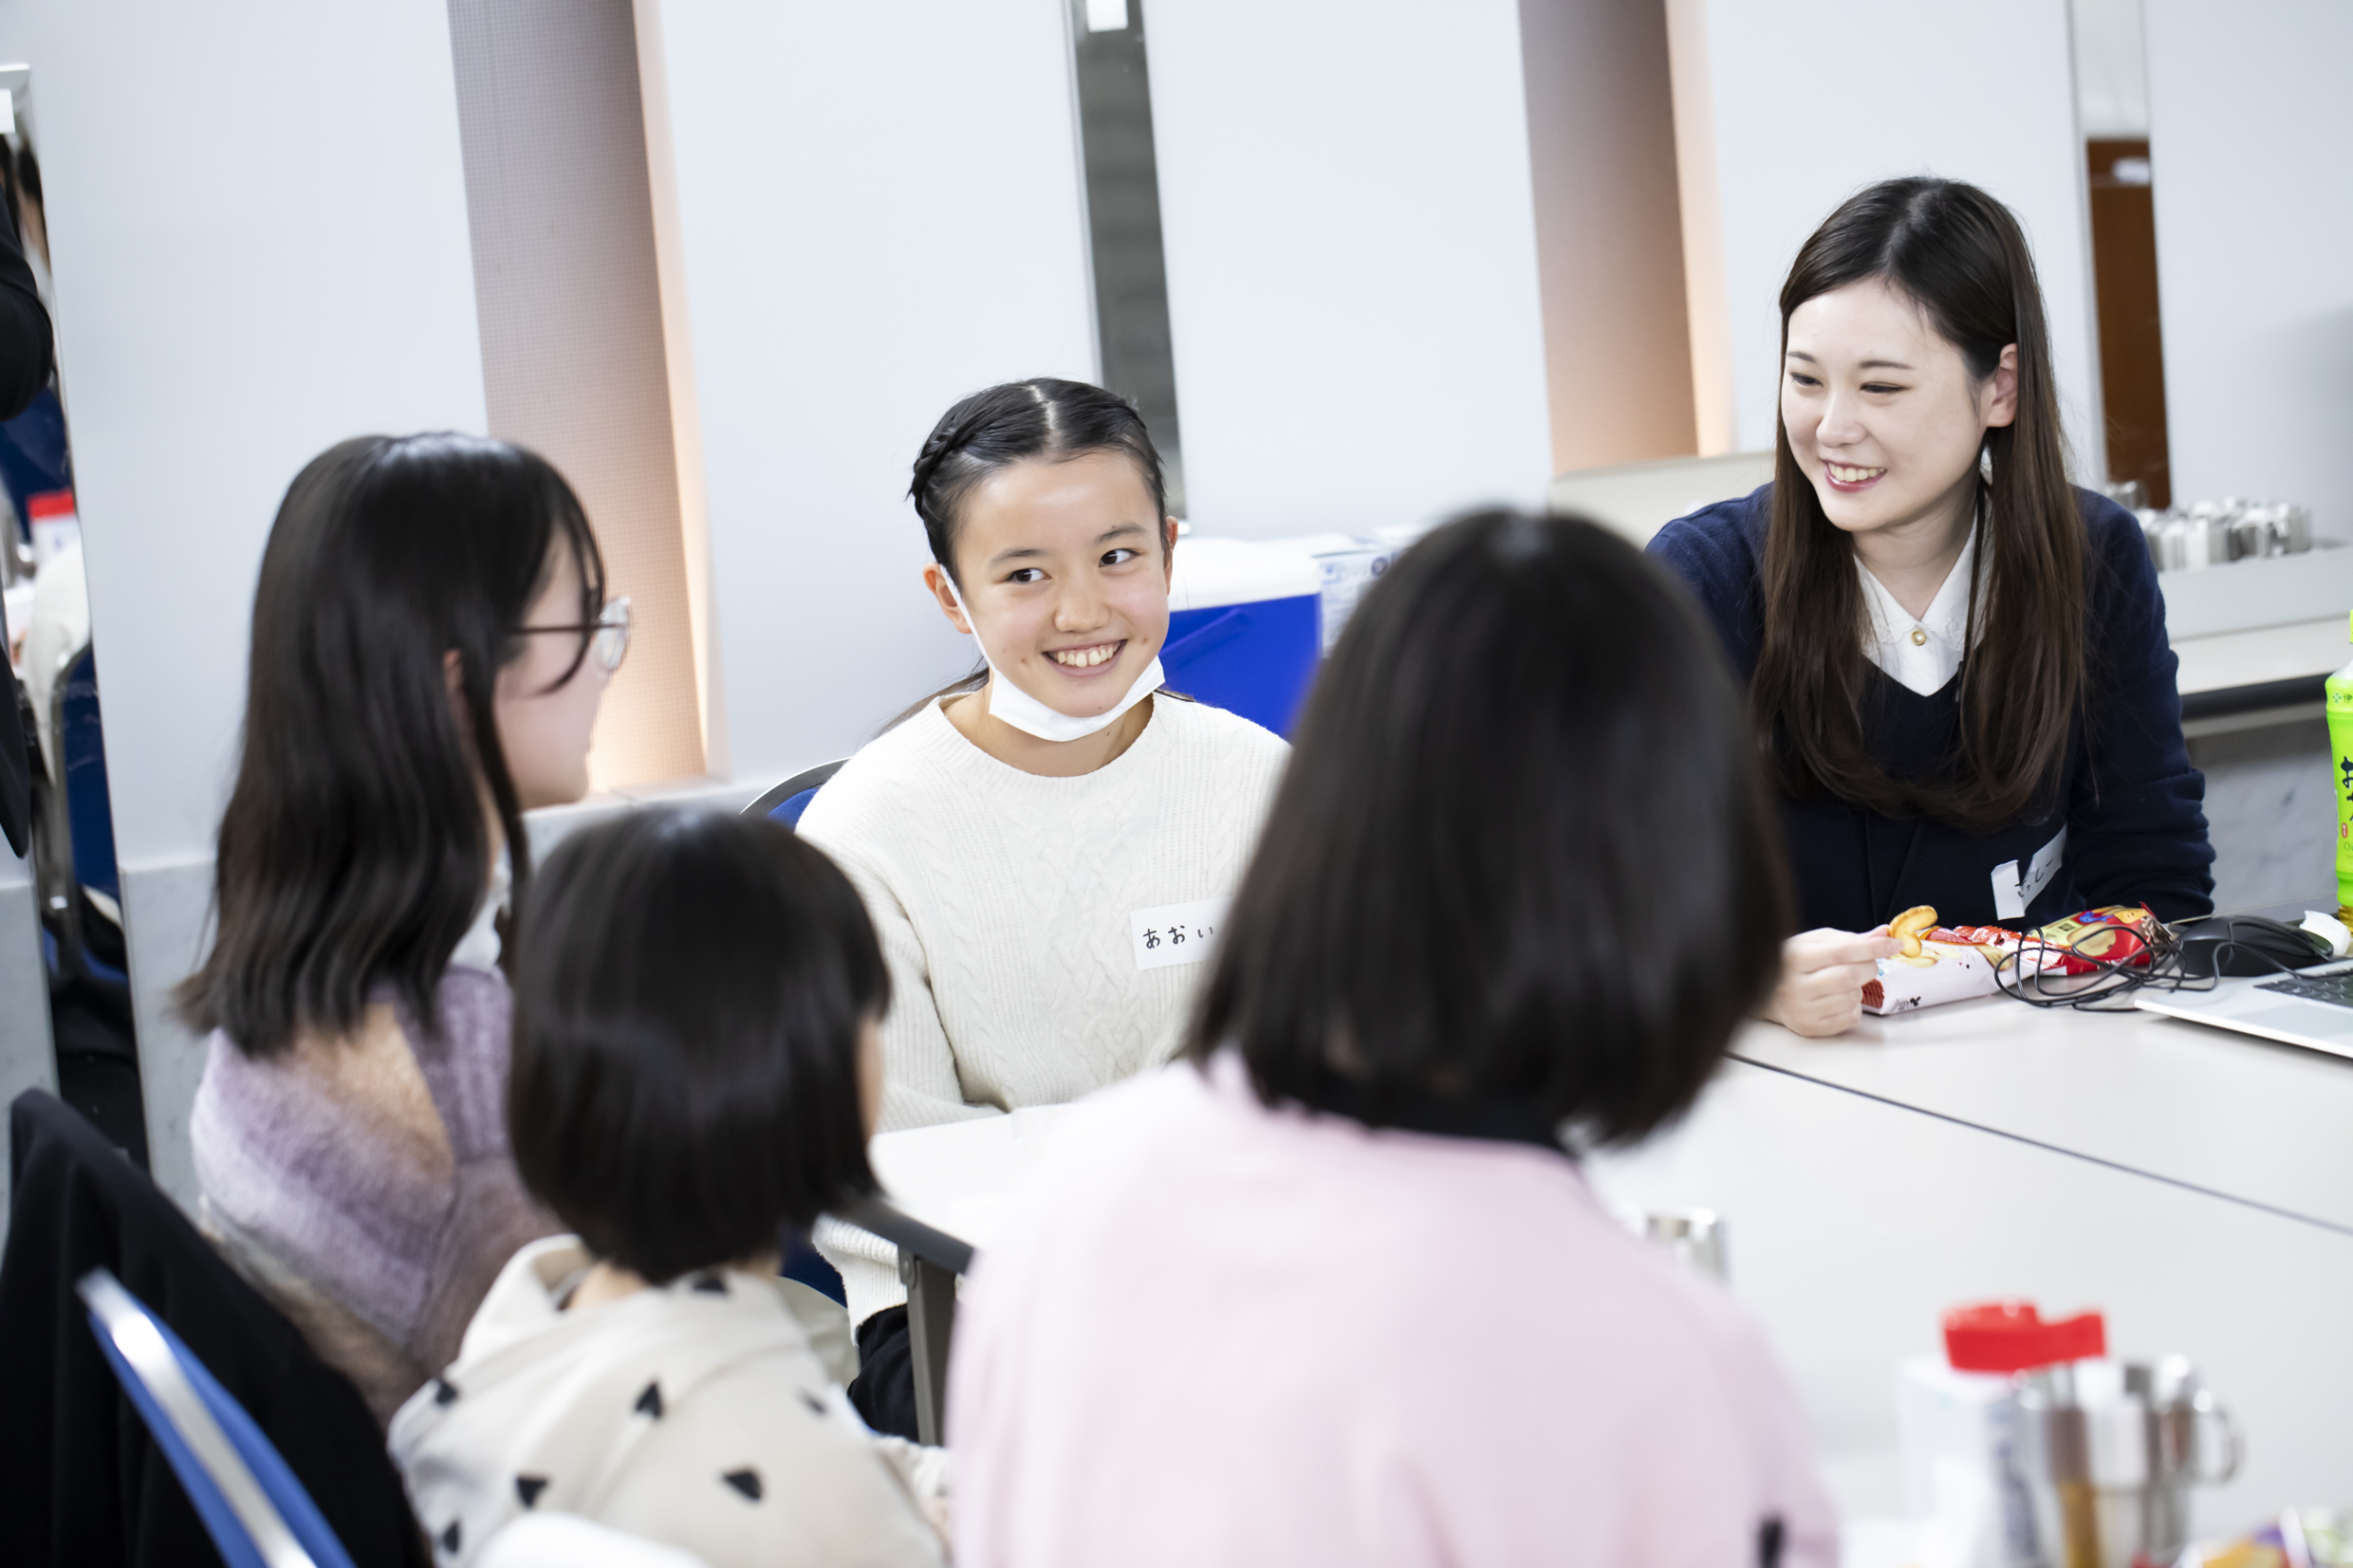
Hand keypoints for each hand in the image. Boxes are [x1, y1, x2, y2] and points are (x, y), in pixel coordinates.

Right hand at [1760, 927, 1901, 1038]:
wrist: (1767, 994)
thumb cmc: (1794, 964)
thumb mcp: (1816, 943)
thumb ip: (1850, 939)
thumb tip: (1884, 934)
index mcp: (1794, 958)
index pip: (1841, 952)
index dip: (1872, 948)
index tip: (1894, 944)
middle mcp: (1794, 985)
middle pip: (1849, 977)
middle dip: (1868, 968)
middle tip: (1866, 964)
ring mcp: (1802, 1010)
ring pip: (1852, 998)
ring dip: (1858, 989)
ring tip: (1842, 983)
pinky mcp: (1811, 1028)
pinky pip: (1850, 1018)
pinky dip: (1853, 1006)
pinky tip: (1838, 999)